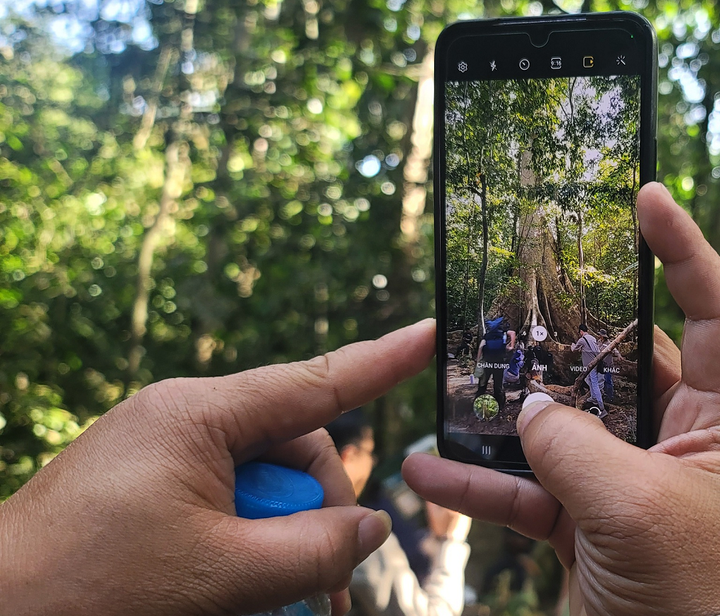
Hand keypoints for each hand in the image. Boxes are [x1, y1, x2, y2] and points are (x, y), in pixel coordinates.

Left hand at [0, 320, 435, 615]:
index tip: (432, 332)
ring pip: (260, 488)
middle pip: (295, 453)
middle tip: (325, 597)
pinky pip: (220, 508)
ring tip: (278, 607)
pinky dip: (241, 551)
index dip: (383, 359)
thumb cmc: (85, 589)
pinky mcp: (143, 491)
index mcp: (196, 415)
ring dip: (280, 547)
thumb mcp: (219, 575)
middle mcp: (180, 421)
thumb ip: (311, 550)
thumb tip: (371, 528)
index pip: (316, 382)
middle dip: (318, 521)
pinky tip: (238, 596)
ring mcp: (159, 457)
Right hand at [404, 182, 719, 615]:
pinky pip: (526, 488)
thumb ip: (576, 447)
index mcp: (719, 419)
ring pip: (558, 423)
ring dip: (505, 413)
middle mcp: (673, 436)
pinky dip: (481, 483)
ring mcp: (623, 476)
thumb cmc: (688, 592)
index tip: (649, 196)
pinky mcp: (582, 519)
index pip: (715, 312)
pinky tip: (429, 473)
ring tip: (455, 382)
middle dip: (560, 334)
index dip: (686, 250)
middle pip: (615, 360)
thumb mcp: (635, 510)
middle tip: (512, 290)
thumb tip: (531, 406)